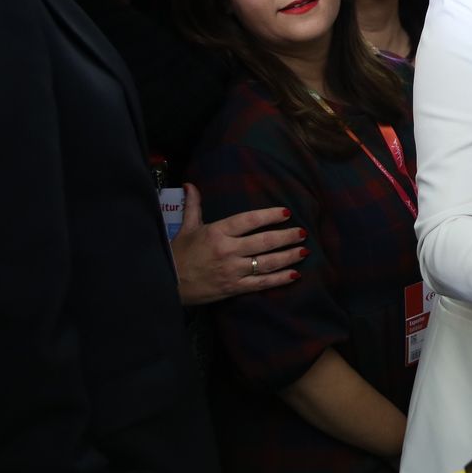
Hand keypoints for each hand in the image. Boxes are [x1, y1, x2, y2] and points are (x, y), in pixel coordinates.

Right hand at [171, 184, 307, 305]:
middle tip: (302, 232)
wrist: (167, 284)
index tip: (286, 213)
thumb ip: (193, 206)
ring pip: (267, 262)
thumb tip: (190, 184)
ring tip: (304, 250)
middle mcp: (227, 250)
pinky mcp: (234, 287)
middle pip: (264, 241)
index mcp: (217, 232)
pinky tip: (294, 274)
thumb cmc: (178, 254)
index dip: (269, 216)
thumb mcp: (187, 228)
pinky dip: (280, 279)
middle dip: (286, 237)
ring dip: (288, 256)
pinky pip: (261, 283)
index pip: (248, 220)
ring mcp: (232, 270)